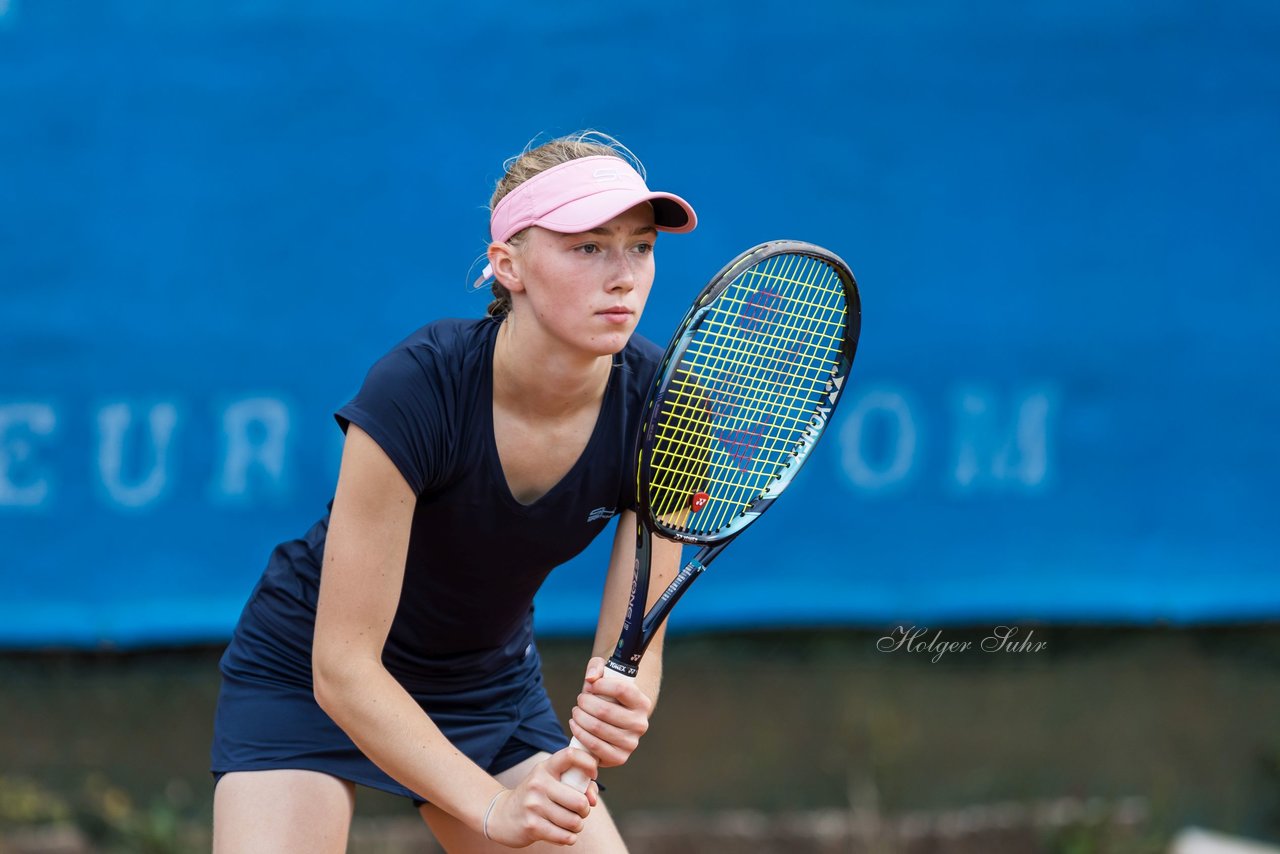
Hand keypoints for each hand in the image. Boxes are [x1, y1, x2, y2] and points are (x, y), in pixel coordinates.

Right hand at [484, 748, 598, 847]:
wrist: (503, 815)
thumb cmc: (536, 797)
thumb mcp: (551, 782)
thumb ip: (578, 784)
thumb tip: (593, 799)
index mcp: (545, 768)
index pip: (570, 755)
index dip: (588, 763)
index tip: (592, 774)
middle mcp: (538, 784)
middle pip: (579, 800)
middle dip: (586, 809)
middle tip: (581, 810)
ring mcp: (534, 805)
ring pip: (574, 821)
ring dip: (578, 826)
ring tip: (572, 823)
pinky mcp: (532, 826)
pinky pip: (564, 837)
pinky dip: (569, 838)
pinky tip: (565, 833)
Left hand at [568, 657, 652, 768]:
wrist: (613, 722)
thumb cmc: (608, 696)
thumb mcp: (605, 675)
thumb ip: (597, 667)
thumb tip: (590, 679)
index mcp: (642, 703)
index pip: (621, 689)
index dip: (600, 685)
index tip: (590, 685)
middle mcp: (640, 724)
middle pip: (604, 710)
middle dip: (585, 703)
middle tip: (579, 700)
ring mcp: (631, 743)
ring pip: (597, 728)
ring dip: (579, 717)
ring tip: (576, 712)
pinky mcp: (619, 757)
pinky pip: (594, 746)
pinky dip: (580, 734)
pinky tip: (575, 725)